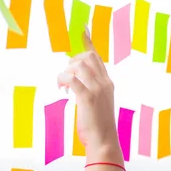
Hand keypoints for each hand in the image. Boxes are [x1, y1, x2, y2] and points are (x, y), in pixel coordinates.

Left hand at [57, 26, 124, 170]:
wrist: (104, 142)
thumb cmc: (98, 126)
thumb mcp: (98, 104)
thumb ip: (91, 90)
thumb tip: (76, 83)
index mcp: (108, 83)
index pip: (97, 57)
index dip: (88, 42)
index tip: (82, 28)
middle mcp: (105, 83)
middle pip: (88, 57)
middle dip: (72, 61)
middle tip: (66, 77)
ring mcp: (98, 90)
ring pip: (79, 66)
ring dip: (66, 73)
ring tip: (63, 87)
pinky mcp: (88, 98)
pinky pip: (72, 79)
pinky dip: (63, 81)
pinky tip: (62, 90)